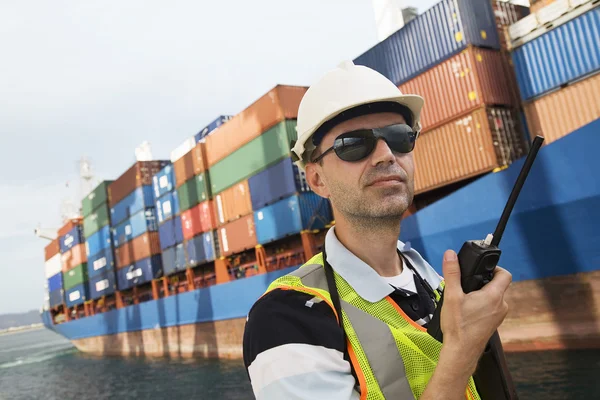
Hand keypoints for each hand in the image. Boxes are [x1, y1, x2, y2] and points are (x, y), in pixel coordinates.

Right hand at [439, 249, 511, 367]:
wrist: (461, 351)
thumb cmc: (458, 327)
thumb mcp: (451, 296)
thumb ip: (452, 273)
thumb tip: (450, 255)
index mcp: (493, 296)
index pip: (504, 274)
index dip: (494, 267)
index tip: (481, 268)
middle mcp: (501, 305)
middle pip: (498, 285)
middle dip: (483, 281)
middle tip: (467, 284)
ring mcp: (499, 315)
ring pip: (494, 297)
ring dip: (482, 294)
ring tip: (465, 299)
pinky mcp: (494, 323)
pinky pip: (492, 307)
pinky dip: (482, 305)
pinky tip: (468, 311)